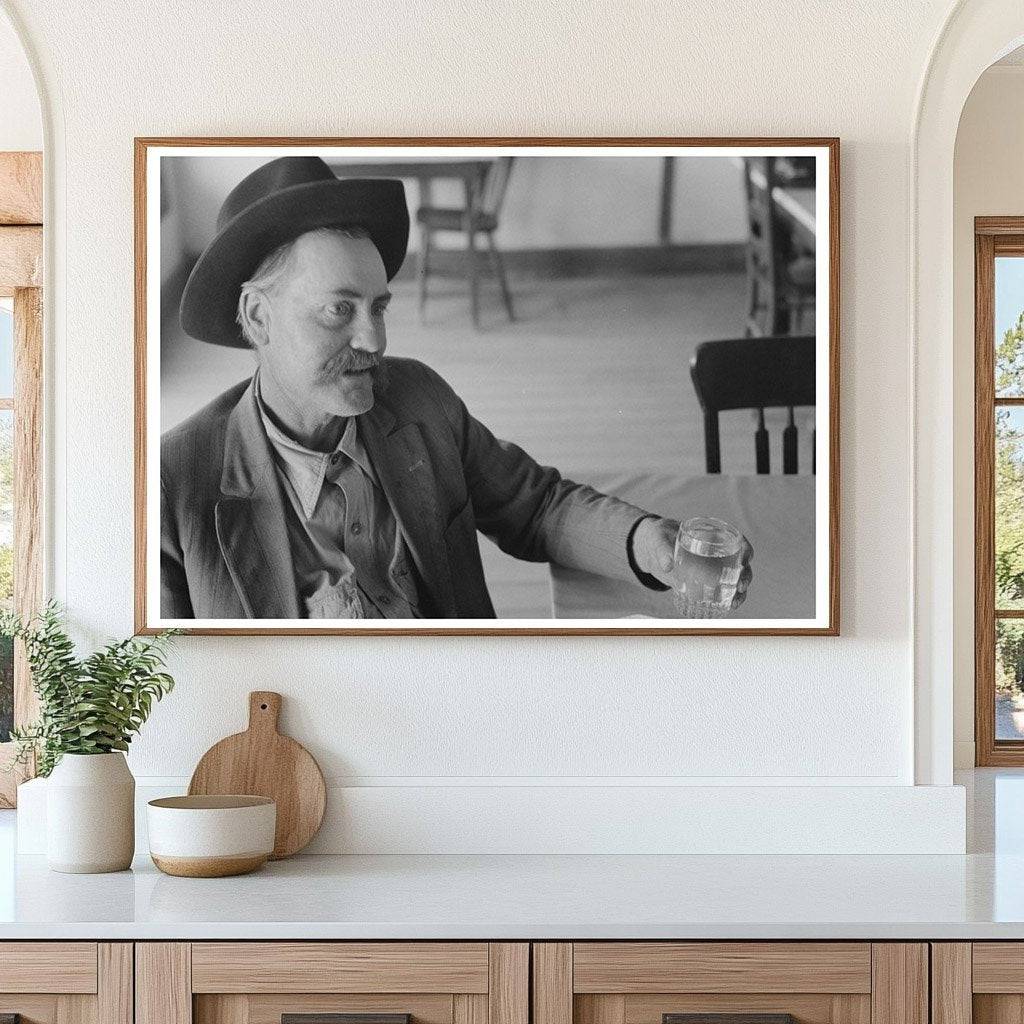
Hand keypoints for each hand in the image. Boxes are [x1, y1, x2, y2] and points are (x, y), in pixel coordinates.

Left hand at [631, 516, 753, 608]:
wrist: (651, 550)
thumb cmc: (658, 537)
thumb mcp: (658, 539)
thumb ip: (662, 550)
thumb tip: (667, 565)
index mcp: (710, 535)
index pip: (736, 540)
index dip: (746, 549)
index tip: (745, 560)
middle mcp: (716, 552)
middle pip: (740, 562)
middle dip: (745, 575)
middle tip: (740, 587)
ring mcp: (712, 568)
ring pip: (733, 579)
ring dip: (739, 592)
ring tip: (734, 603)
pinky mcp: (703, 582)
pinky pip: (719, 590)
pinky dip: (725, 599)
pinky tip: (727, 608)